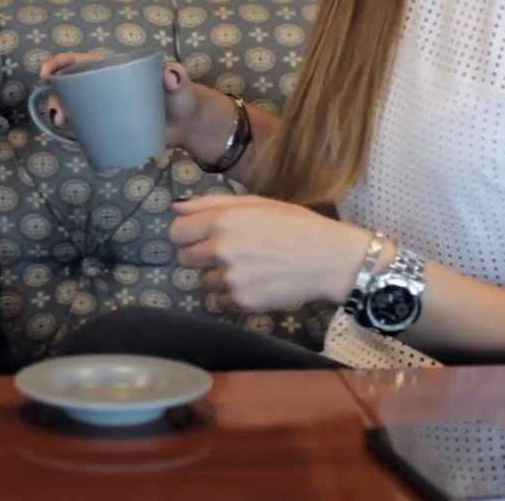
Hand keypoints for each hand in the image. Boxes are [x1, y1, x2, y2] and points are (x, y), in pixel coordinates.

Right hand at [38, 53, 206, 153]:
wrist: (190, 126)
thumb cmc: (183, 98)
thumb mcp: (180, 85)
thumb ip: (178, 77)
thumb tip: (170, 73)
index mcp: (115, 70)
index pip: (81, 62)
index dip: (58, 64)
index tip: (46, 74)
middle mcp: (106, 88)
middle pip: (72, 88)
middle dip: (57, 97)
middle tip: (59, 113)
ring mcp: (107, 109)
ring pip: (76, 109)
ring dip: (62, 115)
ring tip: (64, 124)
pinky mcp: (112, 128)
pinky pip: (88, 129)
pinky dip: (76, 133)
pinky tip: (73, 138)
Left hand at [167, 194, 371, 311]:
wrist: (329, 259)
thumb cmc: (295, 224)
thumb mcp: (255, 202)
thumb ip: (212, 203)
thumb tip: (176, 207)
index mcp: (222, 221)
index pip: (177, 232)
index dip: (188, 233)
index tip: (201, 235)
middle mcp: (220, 249)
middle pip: (186, 258)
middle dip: (202, 254)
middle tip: (229, 252)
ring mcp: (230, 278)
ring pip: (203, 280)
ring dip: (218, 275)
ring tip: (247, 267)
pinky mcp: (242, 301)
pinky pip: (221, 300)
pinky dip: (233, 294)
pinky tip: (255, 283)